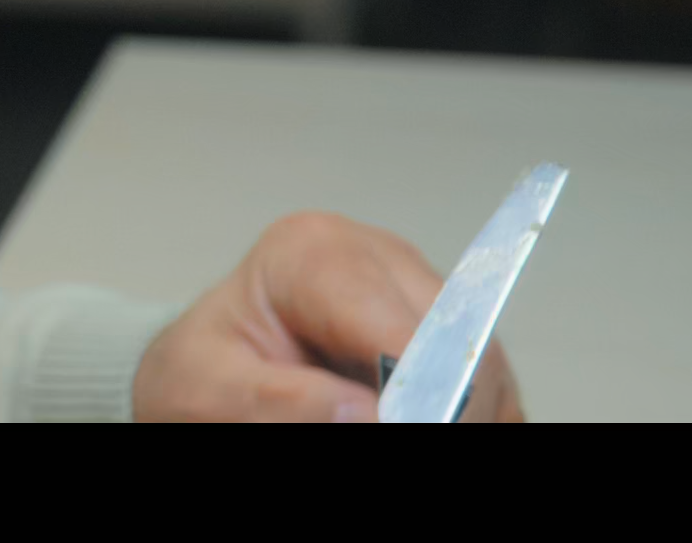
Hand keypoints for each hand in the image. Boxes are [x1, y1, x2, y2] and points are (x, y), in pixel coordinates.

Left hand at [132, 211, 527, 421]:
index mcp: (314, 252)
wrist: (204, 373)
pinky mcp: (444, 334)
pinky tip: (429, 422)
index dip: (423, 395)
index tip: (407, 428)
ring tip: (418, 427)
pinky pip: (491, 388)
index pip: (403, 325)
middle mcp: (380, 258)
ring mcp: (418, 293)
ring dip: (467, 414)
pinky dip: (474, 416)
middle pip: (463, 344)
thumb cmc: (201, 373)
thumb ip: (277, 402)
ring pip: (489, 369)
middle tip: (420, 438)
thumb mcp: (206, 391)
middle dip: (449, 409)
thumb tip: (367, 414)